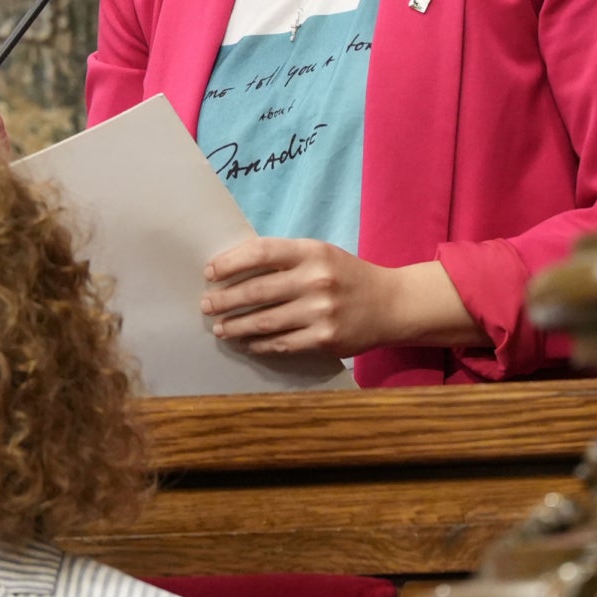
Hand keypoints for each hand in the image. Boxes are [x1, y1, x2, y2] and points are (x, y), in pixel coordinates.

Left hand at [201, 239, 474, 359]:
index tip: (209, 272)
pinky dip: (259, 344)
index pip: (260, 253)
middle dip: (224, 300)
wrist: (391, 304)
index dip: (230, 262)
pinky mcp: (325, 339)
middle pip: (257, 291)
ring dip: (235, 326)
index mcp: (312, 252)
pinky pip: (282, 344)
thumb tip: (234, 270)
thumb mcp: (320, 255)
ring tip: (219, 327)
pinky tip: (246, 342)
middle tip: (206, 304)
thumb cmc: (346, 276)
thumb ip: (284, 260)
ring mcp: (321, 312)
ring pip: (264, 322)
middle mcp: (316, 280)